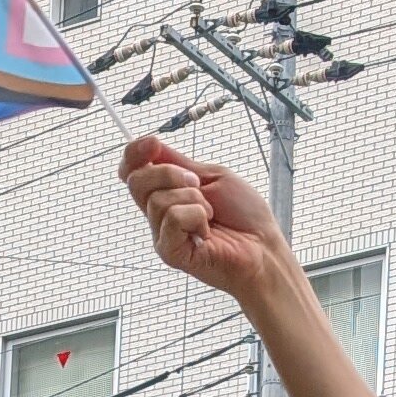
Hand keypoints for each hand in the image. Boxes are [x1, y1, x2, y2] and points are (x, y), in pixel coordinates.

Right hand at [122, 137, 295, 306]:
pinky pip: (171, 219)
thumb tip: (151, 145)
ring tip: (211, 215)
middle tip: (198, 186)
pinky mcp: (171, 252)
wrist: (263, 246)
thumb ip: (177, 163)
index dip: (134, 154)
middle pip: (137, 181)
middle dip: (169, 174)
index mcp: (166, 193)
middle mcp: (159, 215)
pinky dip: (196, 217)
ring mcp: (163, 235)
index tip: (153, 144)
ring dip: (193, 199)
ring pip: (157, 201)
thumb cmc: (244, 215)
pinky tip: (207, 232)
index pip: (132, 171)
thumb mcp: (210, 176)